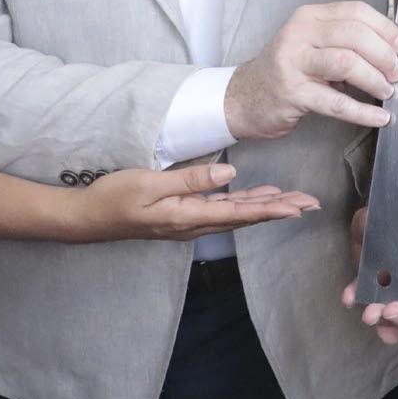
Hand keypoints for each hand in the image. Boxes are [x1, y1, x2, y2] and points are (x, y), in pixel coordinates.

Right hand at [77, 162, 318, 240]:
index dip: (271, 209)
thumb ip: (190, 180)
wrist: (86, 217)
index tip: (298, 207)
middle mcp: (193, 224)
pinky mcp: (183, 216)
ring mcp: (188, 222)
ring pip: (237, 215)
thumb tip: (229, 175)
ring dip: (267, 207)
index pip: (239, 213)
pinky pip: (222, 211)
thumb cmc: (114, 197)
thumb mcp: (149, 184)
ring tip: (295, 201)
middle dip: (279, 209)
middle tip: (311, 204)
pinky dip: (245, 204)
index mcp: (188, 217)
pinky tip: (259, 197)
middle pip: (245, 217)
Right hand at [223, 2, 397, 142]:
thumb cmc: (287, 70)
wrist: (244, 98)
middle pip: (355, 35)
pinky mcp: (292, 93)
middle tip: (397, 72)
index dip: (386, 29)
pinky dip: (363, 111)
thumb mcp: (313, 43)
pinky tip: (379, 117)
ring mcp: (293, 63)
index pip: (356, 12)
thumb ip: (345, 40)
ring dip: (375, 79)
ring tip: (387, 91)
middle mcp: (299, 34)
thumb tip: (392, 49)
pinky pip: (336, 102)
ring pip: (347, 63)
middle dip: (384, 55)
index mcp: (310, 17)